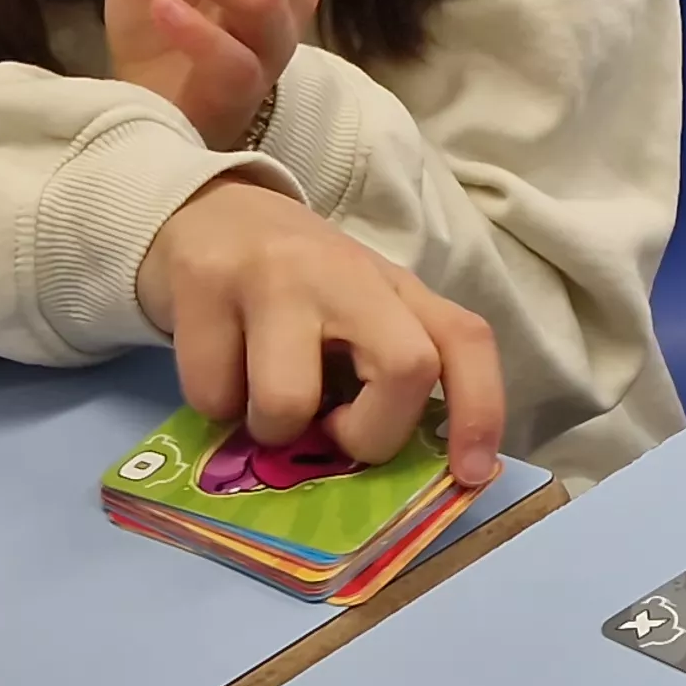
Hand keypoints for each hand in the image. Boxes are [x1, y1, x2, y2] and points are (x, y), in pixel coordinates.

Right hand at [133, 179, 504, 486]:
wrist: (208, 212)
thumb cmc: (295, 289)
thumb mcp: (358, 315)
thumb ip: (384, 374)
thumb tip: (387, 471)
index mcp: (397, 288)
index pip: (466, 340)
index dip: (481, 410)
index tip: (470, 473)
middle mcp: (347, 274)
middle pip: (406, 368)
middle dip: (370, 433)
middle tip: (330, 431)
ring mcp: (275, 276)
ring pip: (288, 403)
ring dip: (272, 429)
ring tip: (259, 393)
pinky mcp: (204, 285)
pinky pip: (212, 397)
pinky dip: (215, 406)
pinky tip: (220, 364)